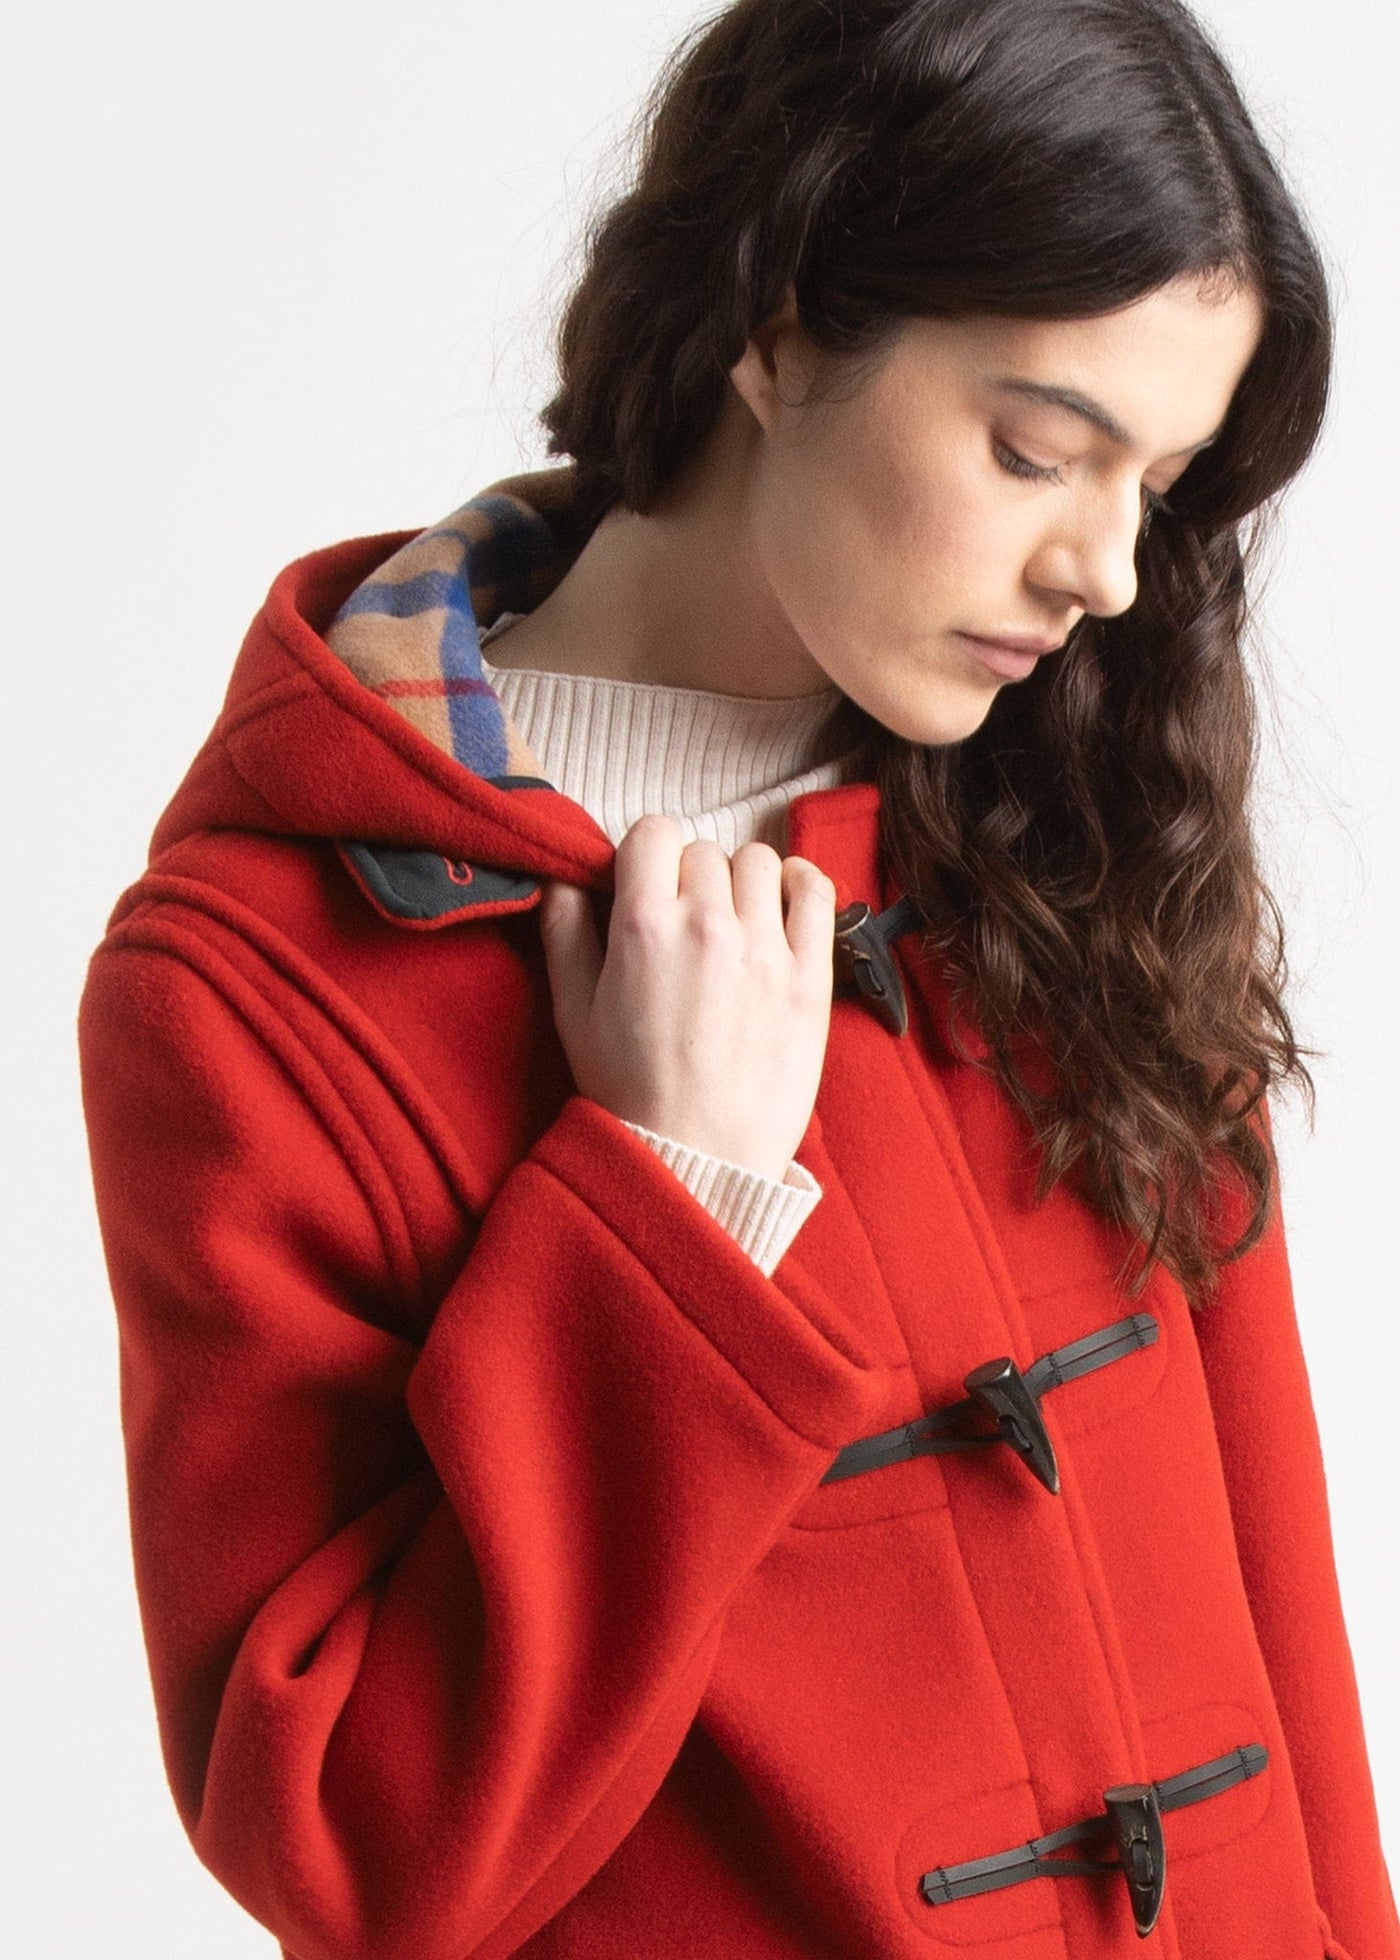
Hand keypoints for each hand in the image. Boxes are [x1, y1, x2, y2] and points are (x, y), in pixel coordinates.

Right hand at [537, 815, 837, 1181]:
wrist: (695, 1159)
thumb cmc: (628, 1090)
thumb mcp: (571, 1011)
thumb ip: (564, 930)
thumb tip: (564, 874)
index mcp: (644, 926)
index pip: (653, 832)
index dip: (645, 853)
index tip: (646, 885)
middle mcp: (708, 925)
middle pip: (704, 850)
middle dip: (689, 875)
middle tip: (684, 921)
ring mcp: (766, 949)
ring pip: (760, 862)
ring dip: (741, 880)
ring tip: (732, 918)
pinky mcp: (810, 978)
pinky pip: (817, 893)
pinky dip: (801, 883)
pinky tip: (785, 900)